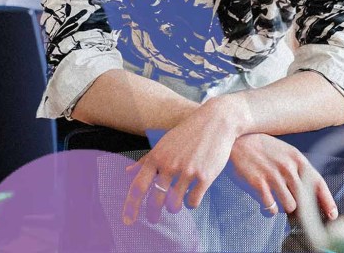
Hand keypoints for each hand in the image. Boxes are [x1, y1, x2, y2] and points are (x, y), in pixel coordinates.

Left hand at [121, 99, 238, 224]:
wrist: (216, 122)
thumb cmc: (187, 133)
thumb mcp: (164, 144)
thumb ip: (146, 160)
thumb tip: (127, 172)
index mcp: (157, 157)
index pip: (138, 187)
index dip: (131, 207)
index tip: (127, 222)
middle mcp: (170, 165)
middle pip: (155, 200)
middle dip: (153, 214)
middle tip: (153, 219)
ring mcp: (188, 171)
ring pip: (174, 204)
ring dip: (173, 208)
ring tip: (174, 206)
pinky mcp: (205, 176)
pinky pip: (193, 201)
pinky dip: (190, 204)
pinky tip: (190, 198)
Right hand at [228, 133, 337, 219]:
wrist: (237, 137)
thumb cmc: (262, 147)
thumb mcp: (285, 152)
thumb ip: (298, 170)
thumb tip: (308, 193)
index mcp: (297, 159)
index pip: (318, 183)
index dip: (327, 202)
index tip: (332, 215)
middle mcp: (288, 168)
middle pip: (305, 199)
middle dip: (303, 209)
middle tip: (298, 213)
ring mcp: (273, 175)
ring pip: (289, 206)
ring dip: (284, 208)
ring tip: (277, 200)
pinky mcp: (258, 183)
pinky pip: (271, 207)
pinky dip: (270, 209)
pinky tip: (266, 202)